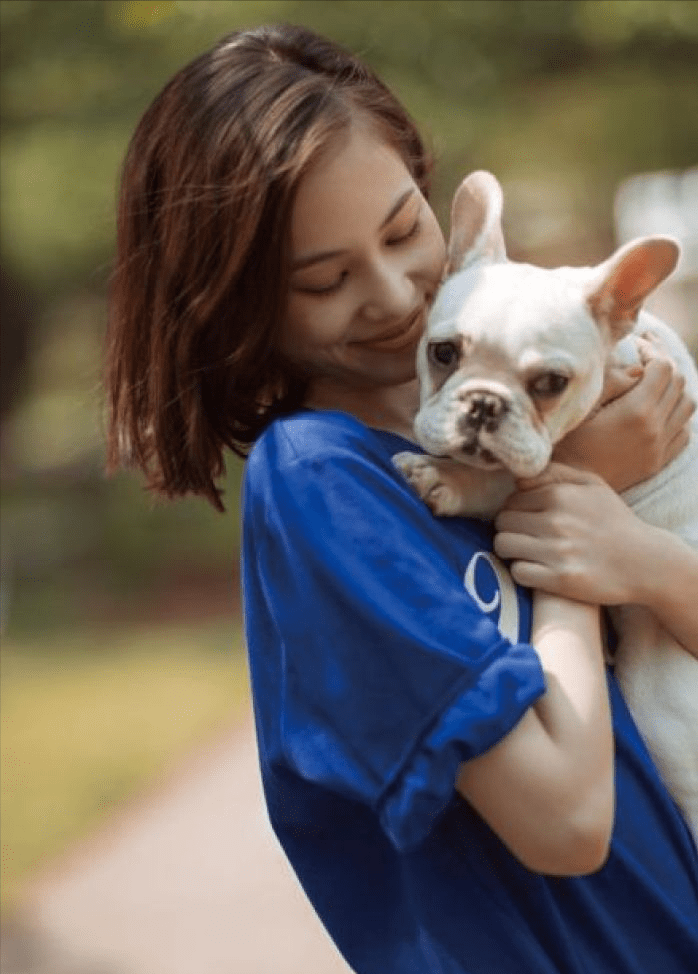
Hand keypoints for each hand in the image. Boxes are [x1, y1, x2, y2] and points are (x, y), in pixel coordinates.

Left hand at [494, 463, 650, 604]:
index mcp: (561, 494)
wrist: (647, 563)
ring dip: (511, 550)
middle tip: (527, 537)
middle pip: (502, 522)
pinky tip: (537, 569)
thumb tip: (518, 476)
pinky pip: (518, 572)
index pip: (511, 499)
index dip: (516, 510)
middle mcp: (556, 521)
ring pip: (503, 546)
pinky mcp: (559, 579)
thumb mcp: (592, 485)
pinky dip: (523, 571)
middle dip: (511, 529)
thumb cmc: (615, 521)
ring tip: (528, 552)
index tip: (529, 519)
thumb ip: (555, 473)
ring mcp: (557, 551)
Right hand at [553, 357, 694, 491]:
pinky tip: (658, 411)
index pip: (663, 367)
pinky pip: (683, 432)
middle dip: (663, 364)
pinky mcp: (657, 462)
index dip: (651, 350)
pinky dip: (676, 416)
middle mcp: (655, 429)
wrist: (568, 486)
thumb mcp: (582, 405)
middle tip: (644, 356)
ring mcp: (659, 448)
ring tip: (653, 382)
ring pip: (686, 406)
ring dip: (673, 389)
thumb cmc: (565, 443)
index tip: (634, 347)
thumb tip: (637, 369)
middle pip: (678, 382)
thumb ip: (612, 381)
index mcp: (637, 411)